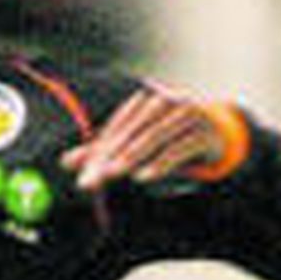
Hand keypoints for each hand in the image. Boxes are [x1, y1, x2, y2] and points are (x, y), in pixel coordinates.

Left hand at [61, 87, 227, 192]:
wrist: (216, 136)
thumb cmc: (168, 139)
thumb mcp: (133, 144)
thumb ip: (102, 151)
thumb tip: (64, 161)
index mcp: (147, 101)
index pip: (119, 125)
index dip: (99, 149)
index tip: (82, 171)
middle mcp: (167, 102)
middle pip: (134, 130)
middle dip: (111, 155)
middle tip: (93, 178)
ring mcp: (188, 115)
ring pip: (155, 136)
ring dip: (133, 156)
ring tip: (113, 174)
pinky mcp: (205, 133)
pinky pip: (179, 148)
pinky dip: (161, 163)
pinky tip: (144, 176)